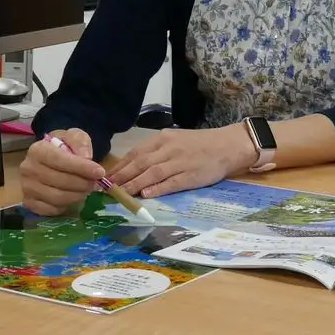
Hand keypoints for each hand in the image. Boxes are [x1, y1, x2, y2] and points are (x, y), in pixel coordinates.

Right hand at [19, 127, 102, 215]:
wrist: (50, 158)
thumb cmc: (63, 147)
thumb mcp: (74, 136)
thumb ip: (80, 142)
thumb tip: (86, 157)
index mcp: (37, 150)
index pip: (59, 161)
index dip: (81, 168)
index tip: (100, 172)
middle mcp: (28, 169)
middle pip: (60, 181)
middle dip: (82, 183)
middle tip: (95, 183)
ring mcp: (27, 188)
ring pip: (57, 198)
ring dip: (77, 195)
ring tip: (85, 189)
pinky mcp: (29, 203)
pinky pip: (51, 210)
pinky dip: (65, 206)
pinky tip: (71, 196)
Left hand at [105, 126, 256, 199]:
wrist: (228, 145)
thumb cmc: (199, 144)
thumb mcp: (175, 140)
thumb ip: (156, 152)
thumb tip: (132, 166)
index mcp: (163, 139)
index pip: (135, 153)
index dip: (120, 166)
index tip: (106, 178)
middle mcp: (169, 149)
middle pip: (140, 163)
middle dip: (122, 177)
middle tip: (107, 189)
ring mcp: (180, 162)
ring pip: (152, 173)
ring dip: (134, 184)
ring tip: (121, 194)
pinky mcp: (191, 175)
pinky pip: (171, 183)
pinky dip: (157, 189)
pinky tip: (146, 195)